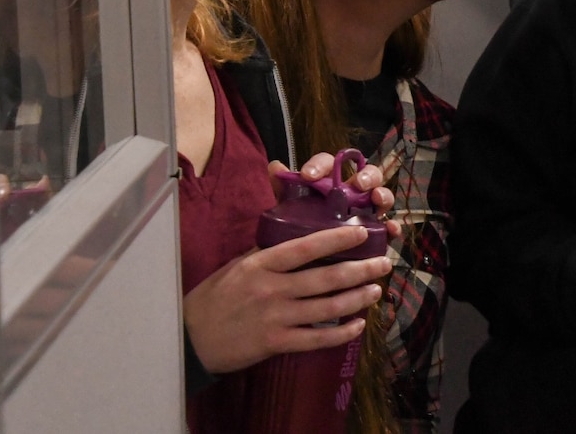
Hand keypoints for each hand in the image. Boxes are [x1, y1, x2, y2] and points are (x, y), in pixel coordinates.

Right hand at [183, 225, 391, 373]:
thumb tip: (297, 233)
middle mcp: (272, 288)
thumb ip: (269, 251)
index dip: (338, 239)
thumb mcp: (239, 264)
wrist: (191, 336)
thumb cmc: (215, 295)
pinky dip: (341, 332)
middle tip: (383, 263)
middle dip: (361, 270)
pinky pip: (317, 338)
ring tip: (376, 290)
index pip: (306, 247)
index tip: (363, 233)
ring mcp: (276, 317)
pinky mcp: (276, 343)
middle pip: (326, 278)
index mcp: (262, 263)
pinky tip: (358, 325)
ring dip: (357, 299)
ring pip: (327, 308)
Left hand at [270, 154, 399, 238]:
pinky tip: (391, 230)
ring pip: (381, 195)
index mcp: (329, 181)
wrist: (307, 262)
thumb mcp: (289, 211)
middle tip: (358, 184)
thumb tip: (275, 166)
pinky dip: (393, 227)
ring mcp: (367, 211)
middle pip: (365, 173)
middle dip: (365, 175)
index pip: (329, 163)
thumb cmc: (300, 229)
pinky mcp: (376, 232)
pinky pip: (389, 227)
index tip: (308, 176)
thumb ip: (284, 190)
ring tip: (377, 199)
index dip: (320, 165)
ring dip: (382, 194)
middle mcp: (352, 191)